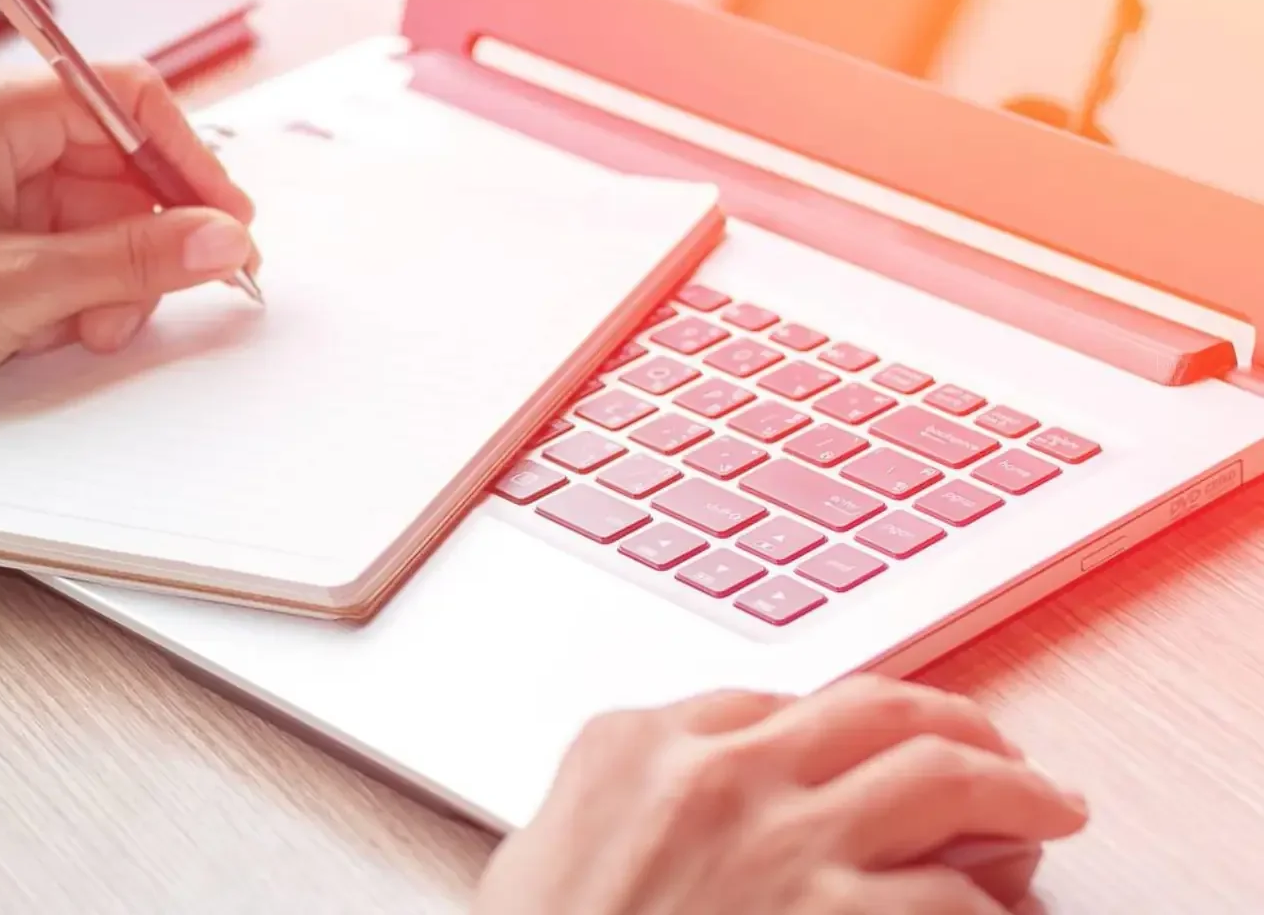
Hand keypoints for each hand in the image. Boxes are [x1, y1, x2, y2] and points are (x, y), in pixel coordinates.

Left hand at [0, 60, 257, 428]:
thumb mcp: (20, 288)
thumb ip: (133, 260)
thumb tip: (221, 238)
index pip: (128, 100)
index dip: (189, 159)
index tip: (227, 221)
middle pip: (121, 170)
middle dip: (143, 243)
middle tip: (145, 302)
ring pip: (100, 222)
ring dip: (108, 281)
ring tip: (78, 329)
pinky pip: (66, 253)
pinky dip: (74, 296)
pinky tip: (48, 332)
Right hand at [472, 677, 1086, 914]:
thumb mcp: (542, 851)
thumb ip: (619, 799)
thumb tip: (674, 794)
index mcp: (638, 744)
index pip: (777, 699)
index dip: (847, 718)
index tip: (878, 736)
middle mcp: (720, 776)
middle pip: (876, 710)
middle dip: (957, 722)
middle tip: (995, 748)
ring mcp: (784, 849)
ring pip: (941, 779)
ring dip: (1016, 791)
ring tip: (1050, 807)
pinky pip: (955, 902)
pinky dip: (998, 906)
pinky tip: (1010, 910)